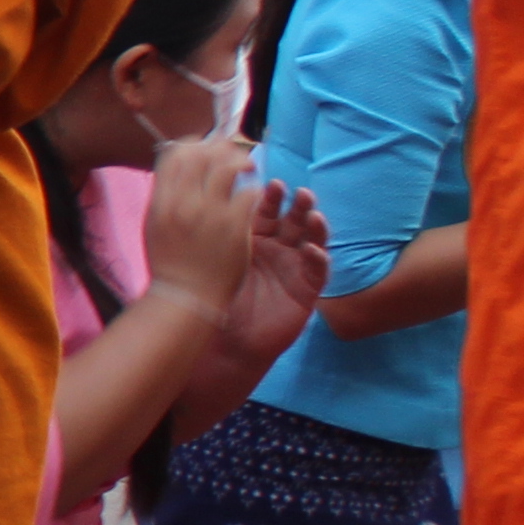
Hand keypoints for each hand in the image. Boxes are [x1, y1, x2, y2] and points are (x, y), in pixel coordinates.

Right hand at [136, 130, 257, 321]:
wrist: (185, 298)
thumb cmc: (169, 264)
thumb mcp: (154, 226)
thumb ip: (164, 197)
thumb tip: (175, 171)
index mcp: (161, 201)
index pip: (175, 155)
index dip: (193, 145)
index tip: (205, 147)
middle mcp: (184, 202)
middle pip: (203, 155)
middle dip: (220, 148)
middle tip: (233, 153)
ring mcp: (210, 213)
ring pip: (229, 168)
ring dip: (241, 162)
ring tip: (248, 168)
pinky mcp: (236, 226)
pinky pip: (250, 193)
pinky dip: (254, 190)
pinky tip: (254, 196)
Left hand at [230, 181, 330, 364]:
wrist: (228, 341)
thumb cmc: (218, 298)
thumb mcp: (218, 260)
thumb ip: (219, 232)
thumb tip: (207, 195)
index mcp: (253, 238)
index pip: (266, 211)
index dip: (271, 198)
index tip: (271, 183)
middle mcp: (278, 248)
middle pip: (292, 220)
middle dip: (297, 205)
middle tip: (299, 192)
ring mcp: (295, 266)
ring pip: (311, 239)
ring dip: (314, 226)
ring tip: (312, 214)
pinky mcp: (308, 288)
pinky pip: (318, 270)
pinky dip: (318, 258)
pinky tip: (312, 250)